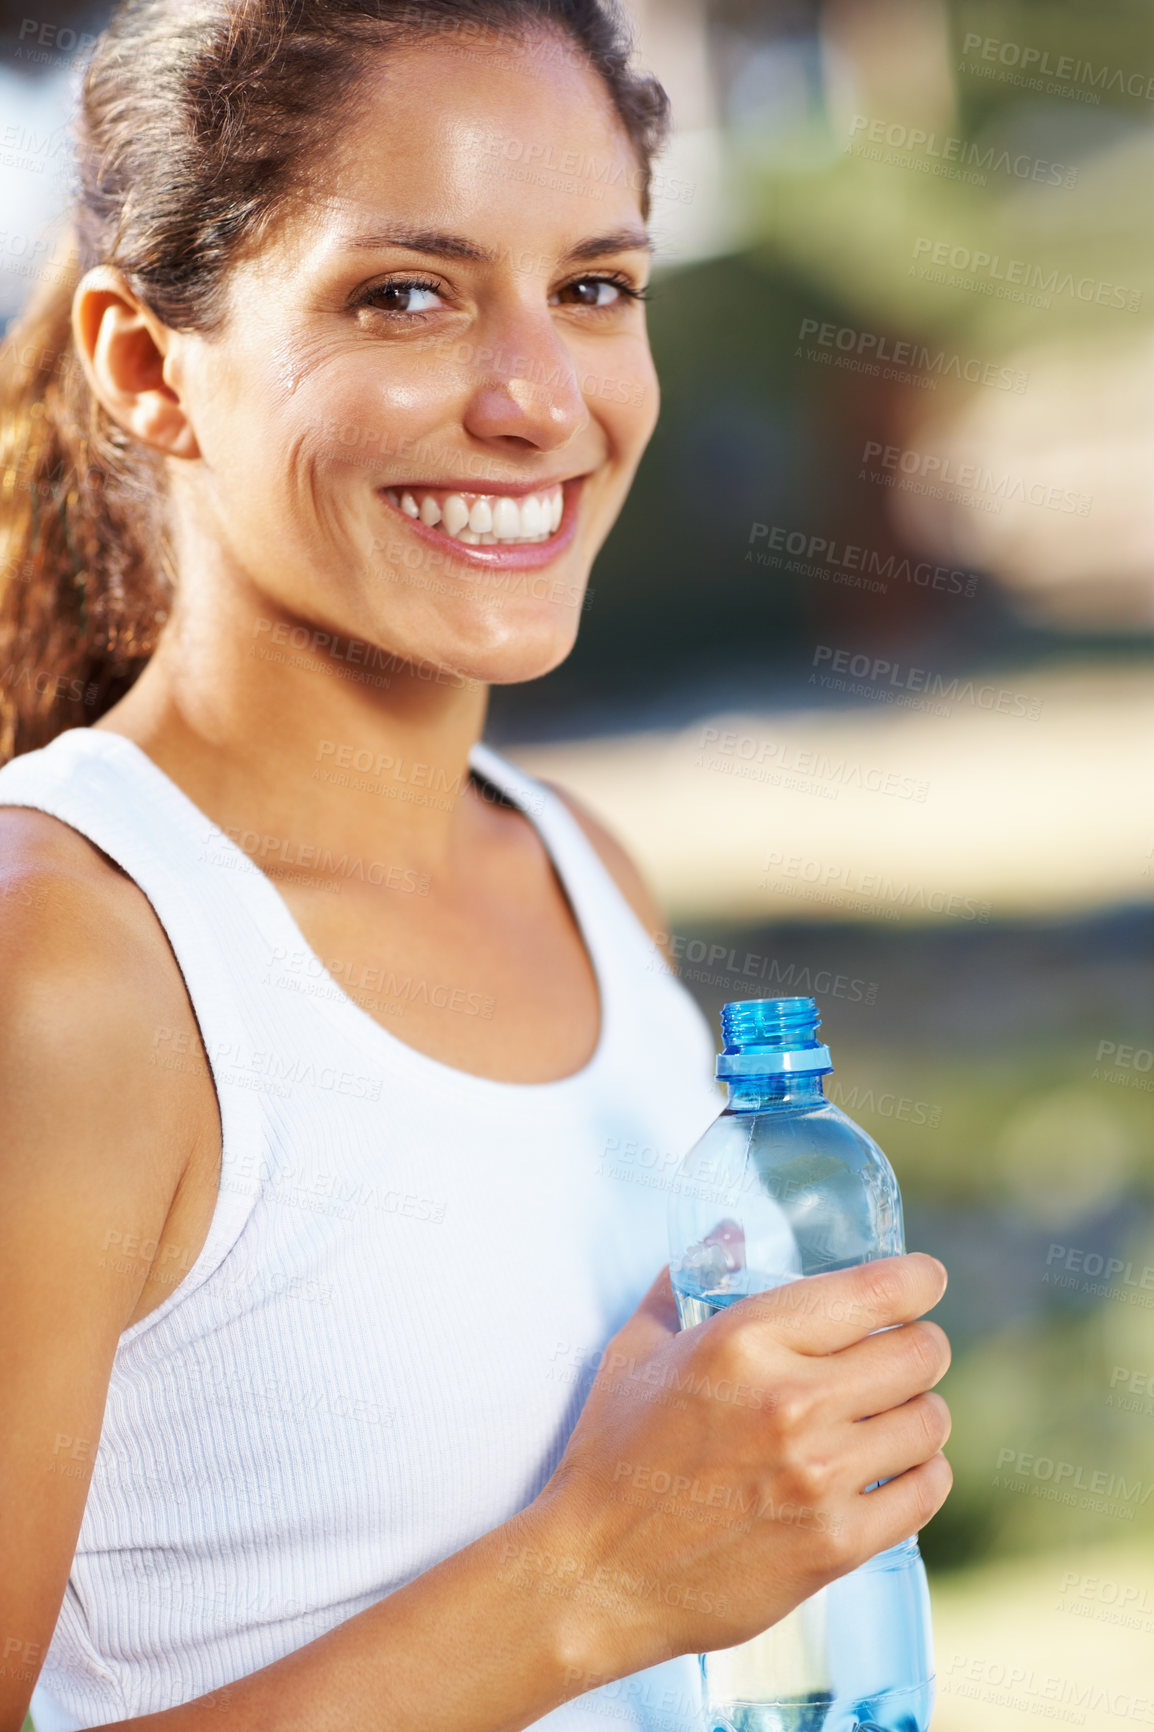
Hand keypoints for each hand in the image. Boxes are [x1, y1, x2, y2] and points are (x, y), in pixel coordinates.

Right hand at [520, 1254, 951, 1683]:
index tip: (924, 1283)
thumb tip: (728, 1232)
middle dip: (919, 1347)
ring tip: (895, 1416)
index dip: (917, 1281)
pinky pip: (925, 1492)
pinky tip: (896, 1469)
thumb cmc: (611, 1457)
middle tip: (904, 1355)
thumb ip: (684, 1283)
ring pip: (930, 1421)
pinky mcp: (835, 1544)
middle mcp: (791, 1401)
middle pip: (919, 1353)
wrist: (596, 1574)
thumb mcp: (636, 1352)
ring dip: (920, 1411)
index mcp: (745, 1340)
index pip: (877, 1292)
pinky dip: (921, 1474)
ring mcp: (818, 1476)